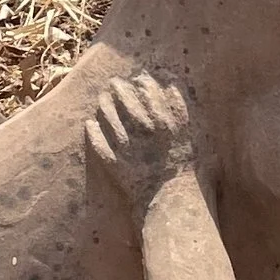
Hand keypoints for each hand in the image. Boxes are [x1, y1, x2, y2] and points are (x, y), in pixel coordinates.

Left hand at [85, 70, 199, 213]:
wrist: (173, 199)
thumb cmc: (187, 168)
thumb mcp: (190, 135)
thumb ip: (179, 109)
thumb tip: (169, 85)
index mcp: (163, 121)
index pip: (147, 92)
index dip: (140, 83)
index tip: (135, 79)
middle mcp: (143, 130)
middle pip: (125, 101)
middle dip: (118, 89)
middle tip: (114, 83)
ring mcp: (126, 146)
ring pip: (108, 117)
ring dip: (104, 106)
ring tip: (102, 99)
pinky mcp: (114, 162)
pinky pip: (98, 143)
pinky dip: (93, 132)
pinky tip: (90, 124)